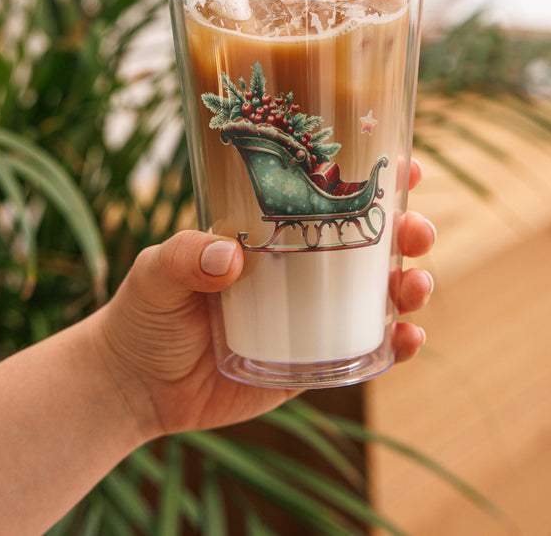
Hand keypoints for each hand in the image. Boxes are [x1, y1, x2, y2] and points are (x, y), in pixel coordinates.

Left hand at [93, 159, 435, 440]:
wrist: (135, 386)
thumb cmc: (146, 313)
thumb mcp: (155, 270)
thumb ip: (184, 255)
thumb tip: (231, 257)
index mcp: (274, 234)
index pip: (330, 196)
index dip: (374, 179)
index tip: (406, 165)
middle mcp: (302, 270)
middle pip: (371, 245)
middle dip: (407, 232)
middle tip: (416, 231)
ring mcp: (312, 317)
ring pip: (380, 295)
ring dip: (412, 284)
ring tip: (416, 285)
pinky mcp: (312, 363)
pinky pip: (365, 351)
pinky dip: (397, 344)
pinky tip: (409, 337)